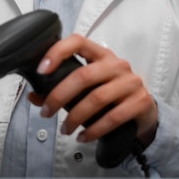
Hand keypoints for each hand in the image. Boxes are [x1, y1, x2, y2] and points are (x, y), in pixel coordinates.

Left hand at [27, 33, 157, 146]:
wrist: (144, 111)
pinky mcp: (140, 102)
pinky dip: (94, 130)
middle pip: (83, 75)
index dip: (57, 52)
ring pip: (96, 98)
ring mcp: (131, 82)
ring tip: (64, 129)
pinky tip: (83, 136)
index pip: (78, 42)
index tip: (41, 70)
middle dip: (60, 95)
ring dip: (75, 117)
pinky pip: (113, 117)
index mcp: (101, 54)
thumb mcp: (88, 87)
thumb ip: (61, 88)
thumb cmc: (111, 94)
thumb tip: (34, 96)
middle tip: (47, 112)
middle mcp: (117, 64)